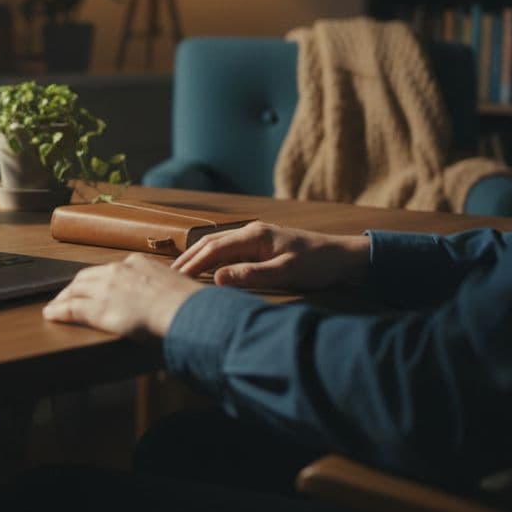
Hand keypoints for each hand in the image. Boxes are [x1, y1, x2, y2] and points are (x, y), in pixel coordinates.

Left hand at [43, 253, 204, 339]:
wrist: (184, 311)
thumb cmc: (187, 304)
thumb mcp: (175, 286)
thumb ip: (163, 288)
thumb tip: (168, 298)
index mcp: (137, 263)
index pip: (109, 269)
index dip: (97, 279)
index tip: (93, 285)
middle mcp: (118, 271)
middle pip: (87, 277)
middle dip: (74, 286)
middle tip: (66, 295)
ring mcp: (106, 289)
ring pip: (75, 290)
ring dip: (62, 298)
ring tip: (55, 305)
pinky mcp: (98, 308)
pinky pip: (71, 308)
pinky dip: (58, 310)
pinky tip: (50, 314)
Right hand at [172, 222, 370, 291]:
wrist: (343, 257)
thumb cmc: (318, 265)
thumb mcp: (285, 273)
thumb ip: (250, 275)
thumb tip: (216, 279)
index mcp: (255, 235)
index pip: (214, 248)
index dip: (192, 263)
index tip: (174, 278)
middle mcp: (252, 232)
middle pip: (211, 243)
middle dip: (189, 258)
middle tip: (167, 275)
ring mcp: (257, 237)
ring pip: (218, 245)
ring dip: (198, 258)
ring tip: (180, 273)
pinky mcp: (262, 245)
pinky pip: (230, 250)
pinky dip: (213, 259)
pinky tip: (207, 270)